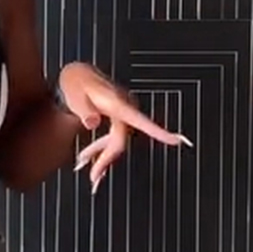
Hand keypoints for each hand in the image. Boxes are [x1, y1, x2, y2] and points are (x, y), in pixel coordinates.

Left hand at [59, 62, 191, 192]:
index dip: (160, 132)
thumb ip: (83, 110)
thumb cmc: (76, 84)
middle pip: (121, 141)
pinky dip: (102, 147)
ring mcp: (123, 112)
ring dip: (101, 154)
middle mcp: (125, 108)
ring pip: (117, 141)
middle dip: (107, 160)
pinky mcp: (119, 116)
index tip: (177, 140)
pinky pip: (114, 136)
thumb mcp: (75, 96)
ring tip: (82, 161)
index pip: (141, 121)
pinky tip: (89, 154)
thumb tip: (92, 122)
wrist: (77, 75)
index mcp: (118, 103)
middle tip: (93, 177)